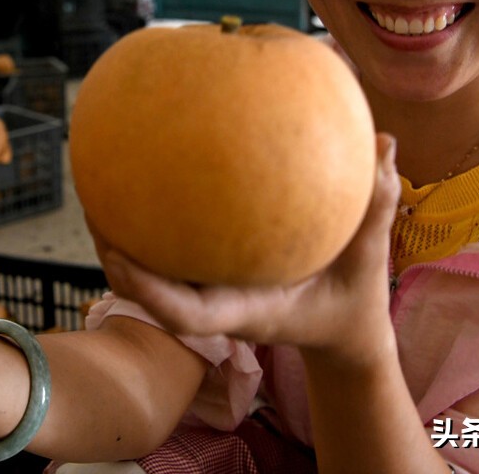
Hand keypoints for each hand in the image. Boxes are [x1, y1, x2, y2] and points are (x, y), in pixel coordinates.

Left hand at [96, 133, 400, 364]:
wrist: (343, 333)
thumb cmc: (353, 300)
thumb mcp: (372, 260)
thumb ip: (377, 209)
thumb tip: (386, 145)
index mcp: (243, 313)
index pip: (182, 313)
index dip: (144, 288)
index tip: (116, 251)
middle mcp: (216, 305)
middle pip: (147, 290)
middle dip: (113, 252)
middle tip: (91, 202)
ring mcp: (210, 293)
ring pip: (150, 271)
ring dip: (121, 232)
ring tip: (98, 180)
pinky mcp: (211, 278)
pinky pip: (173, 249)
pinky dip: (154, 216)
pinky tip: (148, 169)